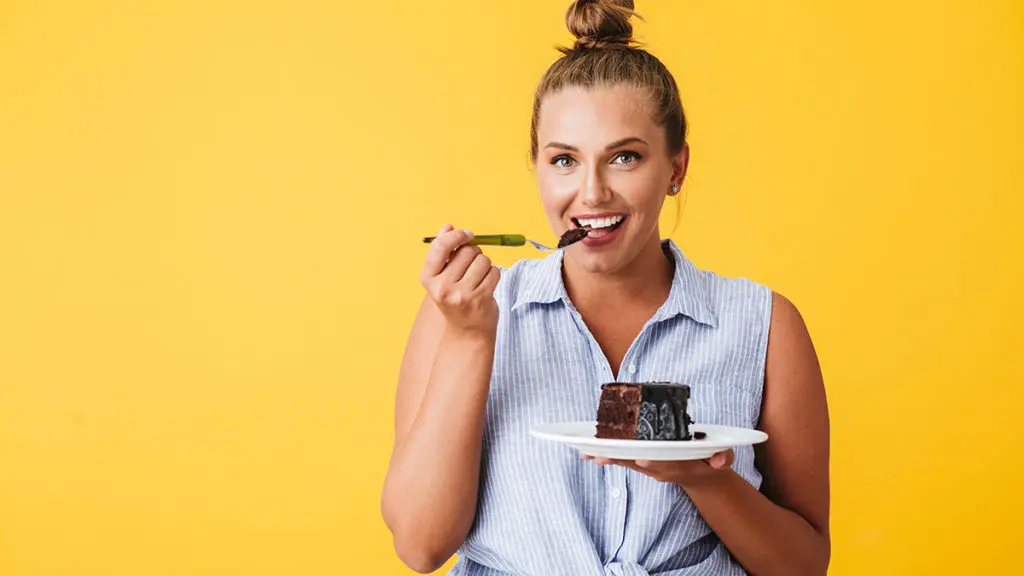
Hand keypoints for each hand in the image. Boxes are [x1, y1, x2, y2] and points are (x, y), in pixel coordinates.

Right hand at [421, 224, 500, 336]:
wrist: (467, 332)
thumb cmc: (455, 299)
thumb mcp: (443, 276)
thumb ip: (444, 251)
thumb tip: (448, 226)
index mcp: (428, 279)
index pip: (440, 247)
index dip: (456, 235)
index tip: (467, 234)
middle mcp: (442, 287)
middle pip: (467, 251)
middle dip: (474, 253)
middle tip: (472, 267)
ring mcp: (461, 294)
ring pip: (483, 260)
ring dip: (485, 265)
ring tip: (479, 278)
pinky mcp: (480, 299)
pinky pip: (494, 271)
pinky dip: (494, 275)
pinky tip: (487, 285)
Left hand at [582, 449, 735, 489]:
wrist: (703, 476)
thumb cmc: (711, 460)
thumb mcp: (723, 458)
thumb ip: (722, 457)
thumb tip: (720, 459)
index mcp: (679, 464)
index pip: (665, 463)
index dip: (654, 462)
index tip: (642, 460)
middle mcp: (661, 467)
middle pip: (639, 462)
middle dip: (621, 458)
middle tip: (601, 455)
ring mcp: (650, 467)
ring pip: (627, 461)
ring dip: (607, 457)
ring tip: (587, 454)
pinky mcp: (642, 464)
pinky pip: (623, 459)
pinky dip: (607, 456)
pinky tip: (588, 453)